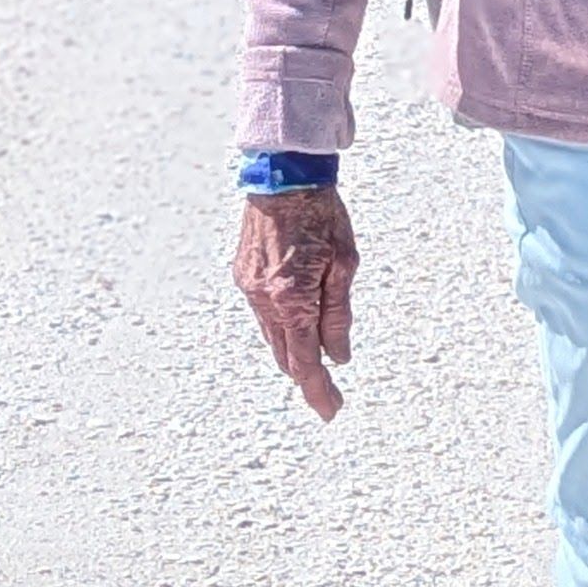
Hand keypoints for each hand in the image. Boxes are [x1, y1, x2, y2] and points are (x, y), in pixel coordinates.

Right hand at [233, 184, 358, 418]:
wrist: (284, 176)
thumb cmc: (322, 214)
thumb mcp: (344, 264)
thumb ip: (338, 315)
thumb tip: (339, 356)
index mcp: (291, 299)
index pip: (306, 361)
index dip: (319, 390)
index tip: (331, 410)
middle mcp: (263, 299)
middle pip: (286, 355)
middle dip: (307, 376)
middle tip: (329, 394)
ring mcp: (248, 288)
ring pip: (273, 336)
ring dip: (294, 351)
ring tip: (317, 359)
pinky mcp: (242, 275)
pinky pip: (263, 314)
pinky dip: (282, 326)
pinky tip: (297, 322)